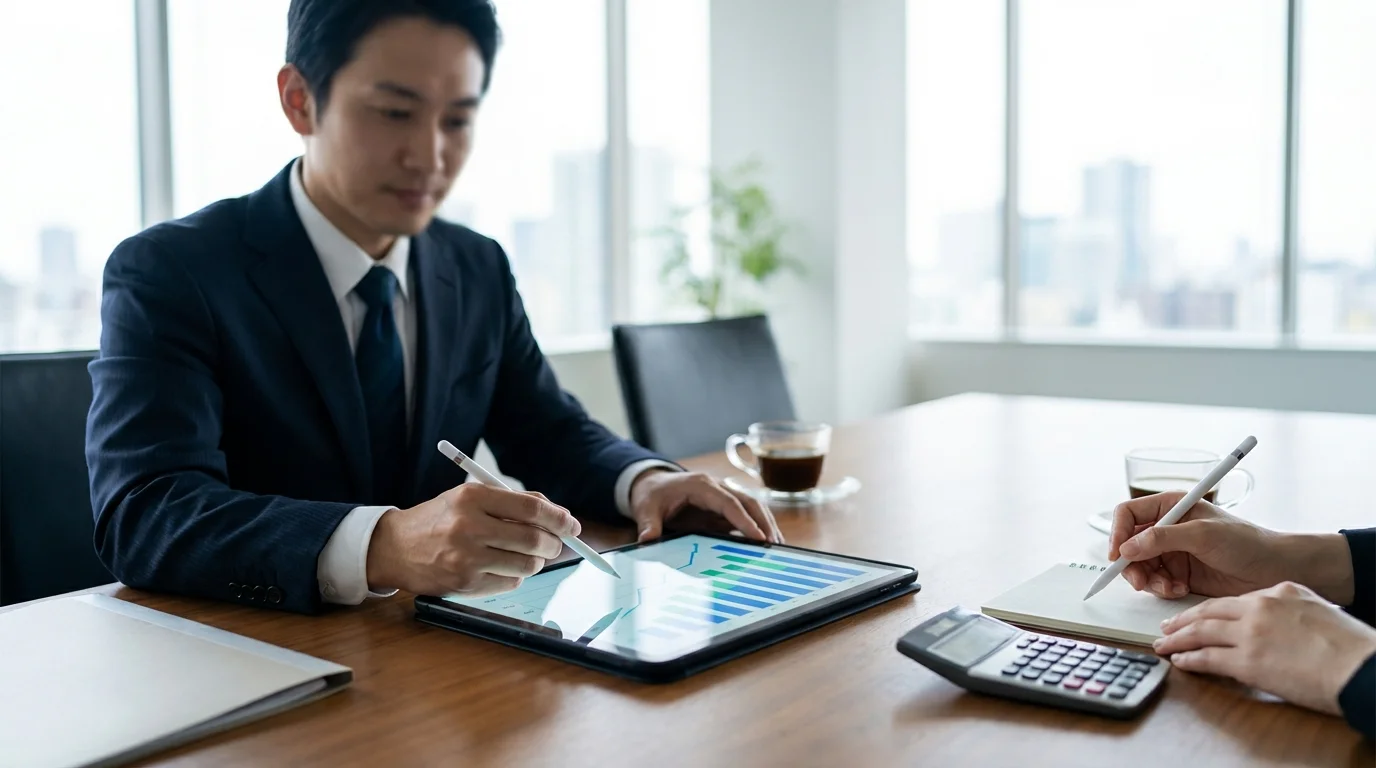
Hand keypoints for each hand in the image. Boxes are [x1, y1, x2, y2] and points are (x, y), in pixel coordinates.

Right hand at [366, 483, 580, 595]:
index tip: (571, 524)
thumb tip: (557, 514)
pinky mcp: (465, 584)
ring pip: (526, 565)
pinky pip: (510, 582)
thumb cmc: (441, 519)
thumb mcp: (470, 497)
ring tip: (526, 554)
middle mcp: (468, 527)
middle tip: (555, 543)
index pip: (530, 509)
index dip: (558, 517)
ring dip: (536, 561)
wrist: (396, 548)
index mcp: (472, 497)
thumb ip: (512, 502)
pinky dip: (515, 575)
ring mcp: (466, 558)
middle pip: (533, 539)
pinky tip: (501, 566)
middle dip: (553, 543)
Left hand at [629, 469, 781, 543]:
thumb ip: (648, 524)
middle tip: (775, 544)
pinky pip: (746, 515)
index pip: (729, 503)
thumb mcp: (645, 509)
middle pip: (748, 502)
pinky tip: (768, 543)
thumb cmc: (652, 495)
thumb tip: (647, 539)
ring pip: (752, 507)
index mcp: (701, 485)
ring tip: (778, 545)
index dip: (744, 520)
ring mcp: (723, 496)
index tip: (758, 537)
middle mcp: (717, 487)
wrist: (653, 485)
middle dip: (763, 522)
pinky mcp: (724, 508)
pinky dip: (759, 527)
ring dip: (766, 524)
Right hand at [1109, 492, 1308, 598]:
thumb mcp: (1202, 534)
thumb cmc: (1247, 542)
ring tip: (1167, 586)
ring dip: (1148, 579)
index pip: (1129, 514)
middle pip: (1128, 544)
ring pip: (1139, 566)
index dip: (1118, 533)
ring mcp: (1172, 552)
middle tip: (1140, 581)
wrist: (1274, 570)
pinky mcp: (1179, 573)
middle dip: (1131, 564)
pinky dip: (1162, 588)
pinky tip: (1179, 589)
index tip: (1117, 554)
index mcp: (1171, 506)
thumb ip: (1162, 538)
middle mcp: (1167, 528)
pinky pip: (1155, 582)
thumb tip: (1127, 548)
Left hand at [1154, 582, 1375, 715]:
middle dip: (1183, 619)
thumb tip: (1274, 619)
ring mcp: (1251, 634)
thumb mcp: (1315, 609)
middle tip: (1167, 626)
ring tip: (1163, 644)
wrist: (1360, 667)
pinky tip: (1180, 661)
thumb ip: (1288, 608)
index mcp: (1278, 592)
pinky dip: (1190, 659)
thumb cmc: (1349, 645)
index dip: (1209, 608)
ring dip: (1177, 639)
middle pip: (1208, 611)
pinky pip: (1208, 658)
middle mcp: (1259, 608)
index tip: (1197, 615)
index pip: (1232, 600)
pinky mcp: (1248, 662)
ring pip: (1201, 632)